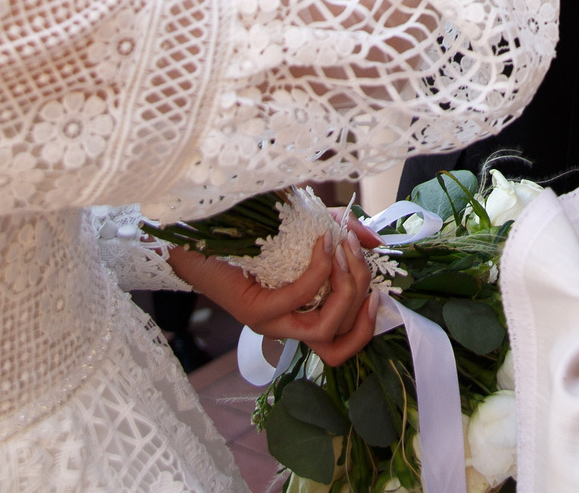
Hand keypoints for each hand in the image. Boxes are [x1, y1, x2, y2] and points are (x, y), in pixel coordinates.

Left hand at [170, 216, 384, 367]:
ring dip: (345, 289)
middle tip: (358, 254)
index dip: (366, 326)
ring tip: (344, 251)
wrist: (201, 234)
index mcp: (298, 318)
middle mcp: (285, 329)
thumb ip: (343, 234)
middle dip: (360, 296)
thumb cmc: (254, 234)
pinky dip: (319, 271)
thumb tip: (375, 243)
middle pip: (339, 341)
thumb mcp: (307, 232)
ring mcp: (269, 324)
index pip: (340, 347)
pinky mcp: (255, 311)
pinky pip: (299, 298)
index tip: (378, 291)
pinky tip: (323, 243)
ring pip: (324, 331)